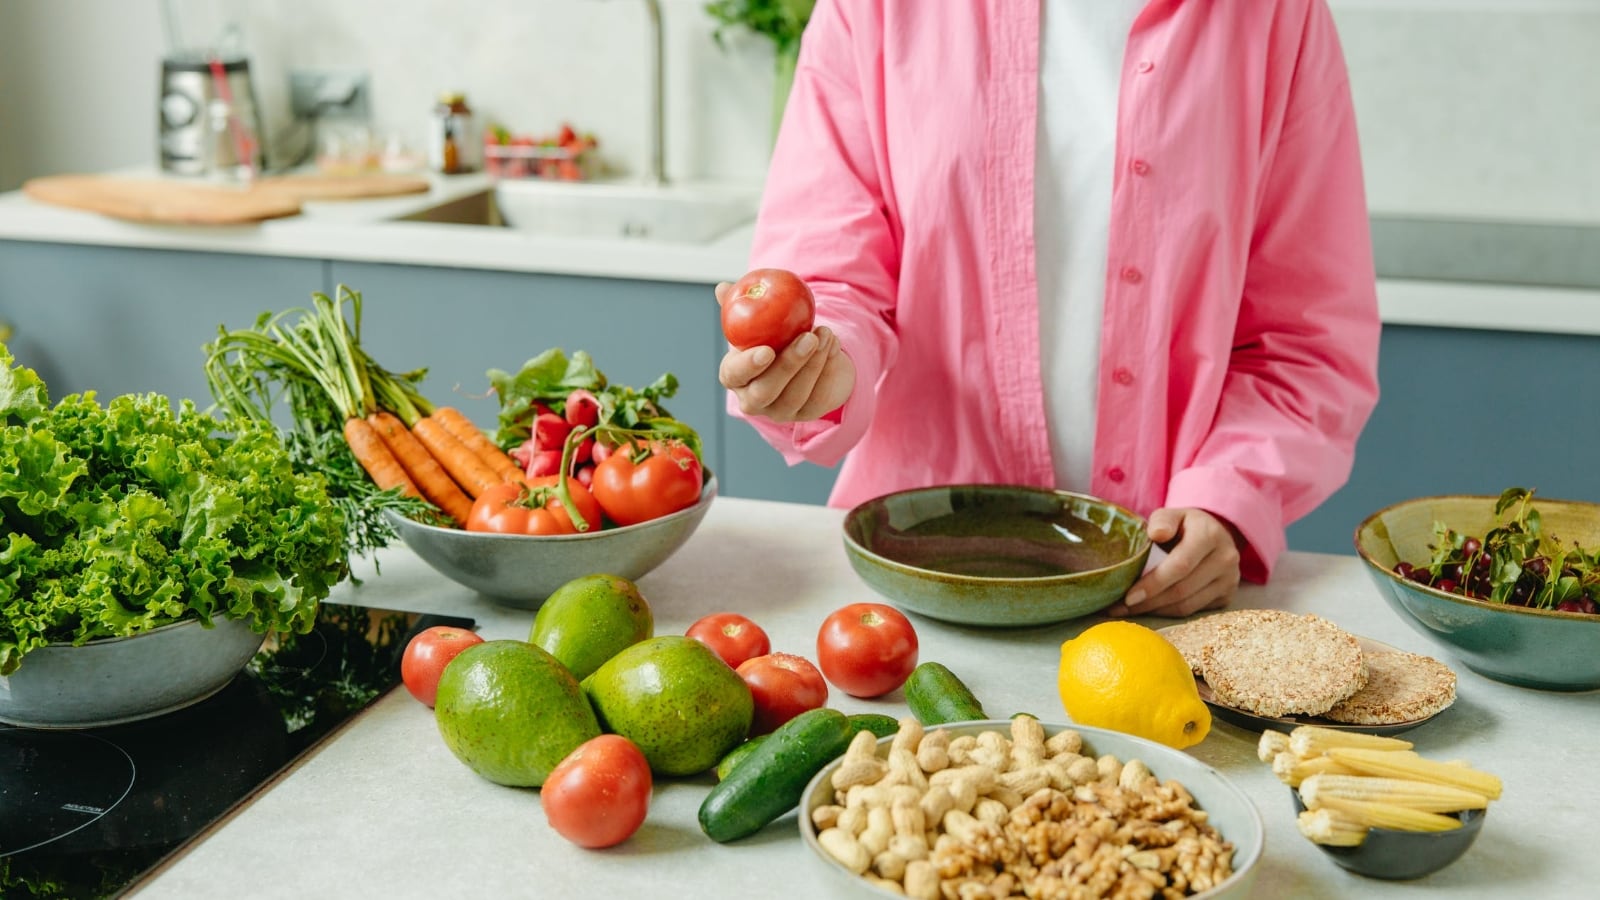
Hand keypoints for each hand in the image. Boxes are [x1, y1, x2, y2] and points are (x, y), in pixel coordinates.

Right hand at [716, 281, 854, 422]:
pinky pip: (819, 396)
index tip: (766, 349)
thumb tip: (723, 288)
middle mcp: (753, 399)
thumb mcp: (757, 320)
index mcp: (734, 375)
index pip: (734, 375)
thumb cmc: (773, 335)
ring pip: (795, 395)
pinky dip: (828, 369)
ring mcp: (781, 410)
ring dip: (813, 363)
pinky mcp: (808, 413)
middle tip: (808, 337)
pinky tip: (833, 345)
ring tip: (825, 333)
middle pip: (765, 391)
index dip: (748, 365)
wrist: (806, 355)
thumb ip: (738, 304)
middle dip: (788, 365)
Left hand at [1104, 508, 1240, 617]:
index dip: (1153, 583)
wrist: (1214, 536)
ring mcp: (1229, 581)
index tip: (1128, 596)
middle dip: (1148, 602)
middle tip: (1120, 607)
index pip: (1180, 565)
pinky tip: (1149, 609)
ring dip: (1155, 611)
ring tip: (1129, 610)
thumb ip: (1162, 520)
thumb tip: (1156, 534)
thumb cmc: (1185, 526)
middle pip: (1182, 590)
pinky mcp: (1226, 597)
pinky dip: (1167, 613)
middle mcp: (1225, 559)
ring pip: (1187, 606)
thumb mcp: (1172, 515)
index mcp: (1210, 535)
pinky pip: (1192, 612)